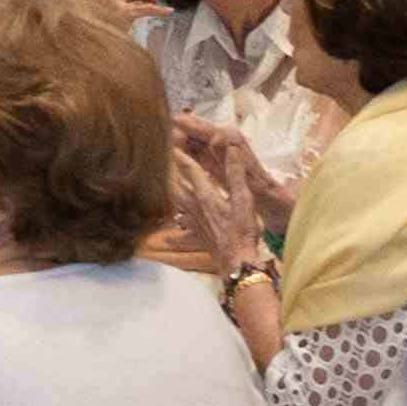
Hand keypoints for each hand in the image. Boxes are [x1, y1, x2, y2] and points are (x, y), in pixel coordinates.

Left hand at [164, 119, 276, 270]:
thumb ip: (235, 174)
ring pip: (177, 207)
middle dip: (171, 173)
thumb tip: (231, 149)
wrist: (237, 262)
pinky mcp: (198, 238)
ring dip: (171, 195)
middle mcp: (195, 208)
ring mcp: (194, 224)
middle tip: (163, 162)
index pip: (191, 171)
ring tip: (165, 187)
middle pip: (177, 187)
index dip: (182, 155)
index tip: (172, 144)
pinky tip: (169, 239)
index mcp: (206, 196)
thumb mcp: (243, 199)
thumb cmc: (242, 230)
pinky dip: (176, 236)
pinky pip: (183, 236)